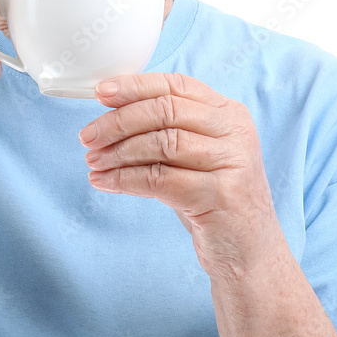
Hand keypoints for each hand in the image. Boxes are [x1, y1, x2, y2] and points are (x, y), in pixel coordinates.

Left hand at [78, 72, 286, 280]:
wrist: (248, 251)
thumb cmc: (211, 196)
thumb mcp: (195, 154)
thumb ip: (166, 127)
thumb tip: (109, 110)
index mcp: (228, 112)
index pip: (175, 86)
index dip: (134, 86)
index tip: (100, 92)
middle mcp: (234, 132)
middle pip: (165, 112)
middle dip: (118, 122)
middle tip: (87, 137)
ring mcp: (232, 163)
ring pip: (162, 144)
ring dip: (118, 153)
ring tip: (93, 162)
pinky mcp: (221, 196)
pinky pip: (160, 180)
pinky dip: (125, 179)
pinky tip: (105, 182)